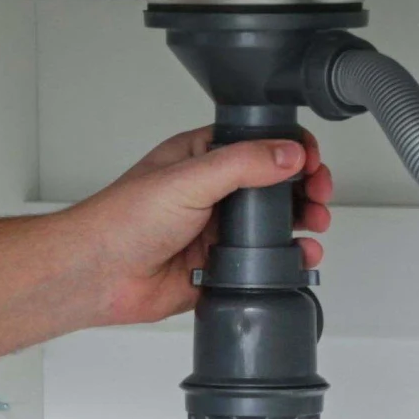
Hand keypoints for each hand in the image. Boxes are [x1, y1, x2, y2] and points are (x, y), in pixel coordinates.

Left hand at [56, 126, 331, 330]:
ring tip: (315, 227)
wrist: (98, 274)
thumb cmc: (122, 220)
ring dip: (301, 225)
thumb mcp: (189, 178)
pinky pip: (261, 262)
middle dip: (306, 190)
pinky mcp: (217, 267)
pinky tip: (298, 258)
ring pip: (273, 226)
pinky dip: (285, 261)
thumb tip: (289, 153)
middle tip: (320, 198)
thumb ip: (243, 164)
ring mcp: (215, 230)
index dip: (292, 150)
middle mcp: (212, 191)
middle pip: (275, 186)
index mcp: (203, 157)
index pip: (260, 144)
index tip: (312, 163)